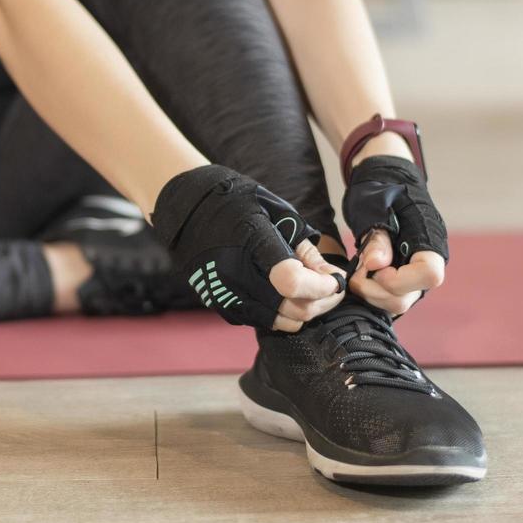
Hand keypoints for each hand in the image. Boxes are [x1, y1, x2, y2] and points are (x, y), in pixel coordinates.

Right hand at [150, 164, 346, 331]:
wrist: (187, 208)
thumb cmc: (235, 202)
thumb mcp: (276, 212)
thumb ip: (305, 249)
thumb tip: (333, 278)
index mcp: (252, 239)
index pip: (292, 280)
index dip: (322, 287)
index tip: (336, 281)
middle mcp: (235, 270)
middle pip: (291, 307)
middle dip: (322, 302)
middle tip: (332, 289)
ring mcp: (224, 290)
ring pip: (278, 321)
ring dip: (302, 312)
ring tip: (311, 294)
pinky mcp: (218, 302)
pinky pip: (258, 320)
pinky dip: (279, 314)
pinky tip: (283, 296)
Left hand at [342, 154, 449, 316]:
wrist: (385, 184)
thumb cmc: (381, 191)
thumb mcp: (375, 206)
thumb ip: (378, 237)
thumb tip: (377, 264)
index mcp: (430, 240)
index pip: (429, 274)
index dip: (399, 279)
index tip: (375, 268)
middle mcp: (427, 263)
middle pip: (407, 297)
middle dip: (375, 289)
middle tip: (357, 270)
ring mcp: (415, 276)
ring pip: (396, 304)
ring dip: (370, 294)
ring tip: (358, 271)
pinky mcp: (402, 282)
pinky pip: (388, 300)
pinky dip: (370, 294)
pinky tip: (361, 276)